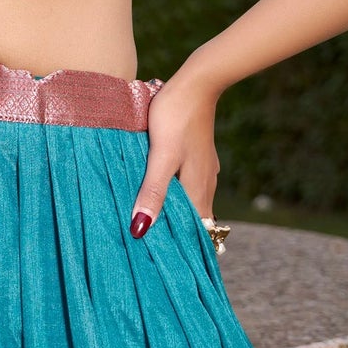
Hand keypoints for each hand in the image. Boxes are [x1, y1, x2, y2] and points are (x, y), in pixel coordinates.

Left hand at [129, 71, 219, 236]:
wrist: (197, 82)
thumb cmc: (176, 117)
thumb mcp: (160, 156)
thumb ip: (152, 191)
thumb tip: (141, 230)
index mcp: (198, 189)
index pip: (197, 232)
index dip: (184, 248)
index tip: (167, 264)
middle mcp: (205, 182)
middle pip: (196, 220)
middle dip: (178, 235)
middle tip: (155, 251)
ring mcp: (203, 168)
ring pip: (192, 201)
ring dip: (177, 214)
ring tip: (154, 225)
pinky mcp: (197, 154)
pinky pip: (189, 184)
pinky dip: (177, 195)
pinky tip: (162, 191)